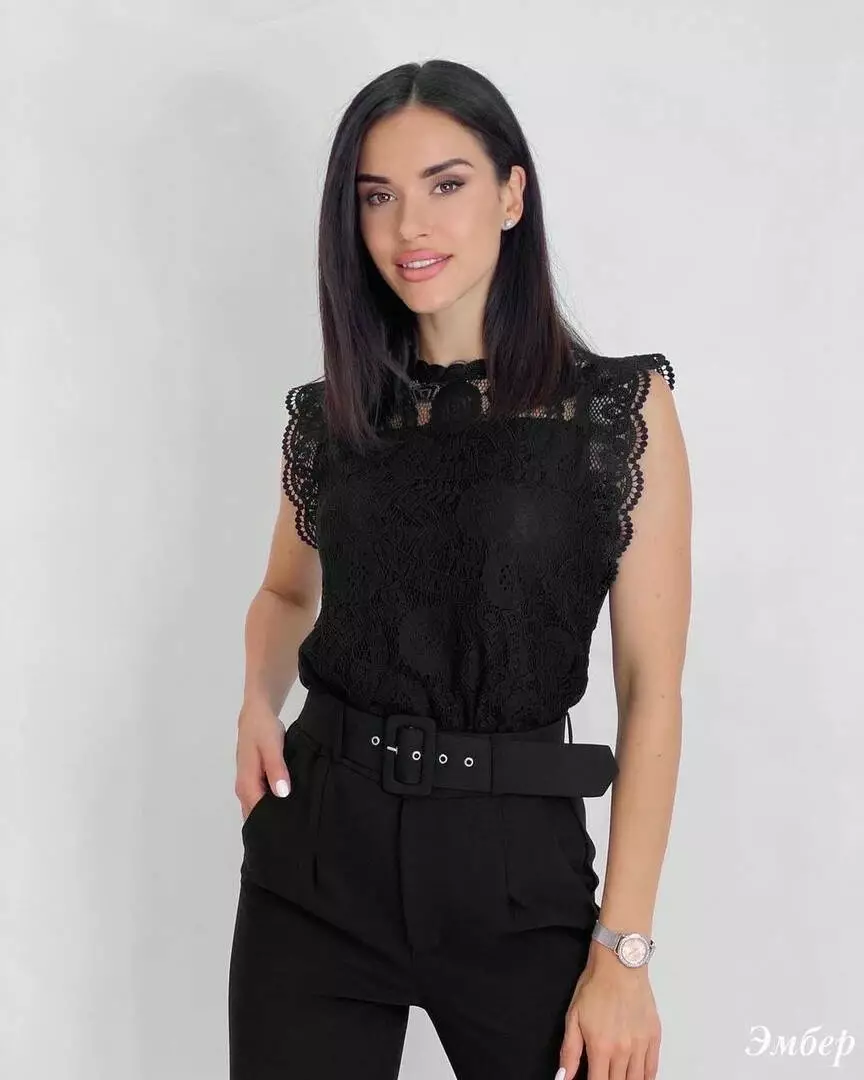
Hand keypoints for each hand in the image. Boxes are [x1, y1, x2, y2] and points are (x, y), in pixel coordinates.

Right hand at [235, 701, 290, 822]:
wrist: (256, 714)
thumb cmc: (263, 730)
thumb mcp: (272, 747)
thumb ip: (276, 769)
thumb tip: (282, 794)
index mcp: (247, 784)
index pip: (257, 815)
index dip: (272, 825)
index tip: (290, 834)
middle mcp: (244, 790)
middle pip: (256, 815)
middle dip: (272, 825)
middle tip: (296, 833)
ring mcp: (248, 786)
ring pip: (258, 809)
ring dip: (273, 815)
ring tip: (295, 825)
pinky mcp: (254, 781)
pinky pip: (262, 800)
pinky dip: (272, 805)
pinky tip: (289, 807)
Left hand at [555, 944, 660, 1079]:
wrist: (620, 964)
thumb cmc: (595, 986)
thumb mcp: (574, 1017)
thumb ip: (570, 1052)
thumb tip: (563, 1077)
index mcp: (600, 1047)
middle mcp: (622, 1050)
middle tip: (604, 1076)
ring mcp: (640, 1045)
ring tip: (618, 1077)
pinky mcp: (654, 1037)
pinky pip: (652, 1069)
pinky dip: (646, 1078)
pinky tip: (638, 1078)